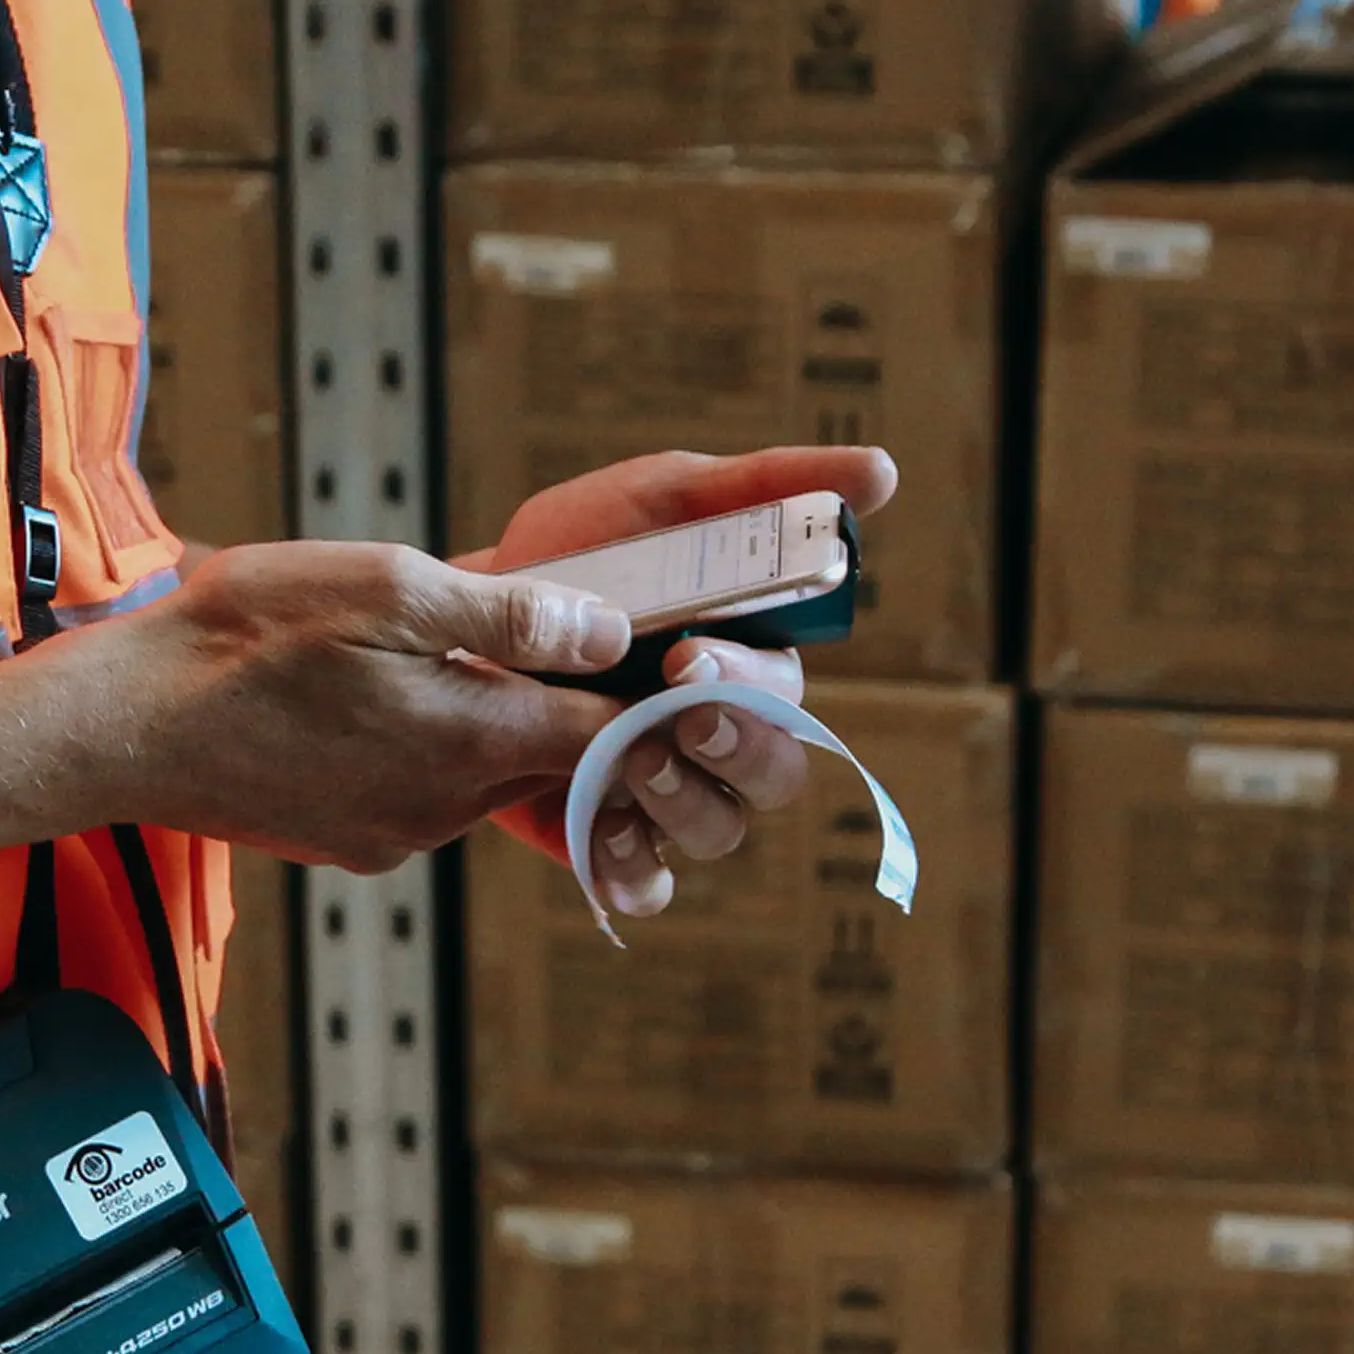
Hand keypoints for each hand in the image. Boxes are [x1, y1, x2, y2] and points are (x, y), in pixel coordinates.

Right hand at [80, 538, 635, 873]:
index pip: (611, 737)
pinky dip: (426, 750)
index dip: (642, 692)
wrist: (120, 726)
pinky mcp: (351, 846)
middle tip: (542, 626)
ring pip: (486, 778)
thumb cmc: (242, 640)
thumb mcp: (385, 587)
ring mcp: (395, 835)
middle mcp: (445, 809)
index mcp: (470, 741)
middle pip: (553, 761)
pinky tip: (376, 698)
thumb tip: (606, 631)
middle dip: (560, 701)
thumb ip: (508, 617)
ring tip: (440, 652)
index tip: (653, 652)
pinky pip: (425, 798)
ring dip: (485, 722)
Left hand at [460, 447, 896, 917]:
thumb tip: (882, 473)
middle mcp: (719, 733)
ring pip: (718, 829)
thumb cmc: (585, 547)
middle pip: (773, 775)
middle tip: (671, 719)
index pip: (785, 690)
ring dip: (683, 804)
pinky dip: (630, 867)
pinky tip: (600, 828)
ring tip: (624, 763)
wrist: (471, 604)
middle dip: (733, 753)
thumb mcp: (670, 497)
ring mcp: (666, 788)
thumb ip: (770, 484)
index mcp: (746, 659)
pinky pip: (644, 880)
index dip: (750, 681)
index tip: (689, 655)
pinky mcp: (606, 832)